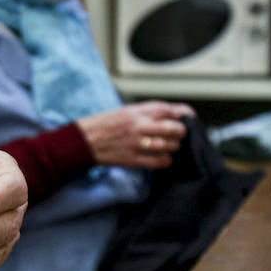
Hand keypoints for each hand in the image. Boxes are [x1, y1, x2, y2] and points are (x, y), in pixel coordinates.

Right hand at [76, 101, 194, 168]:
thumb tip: (172, 113)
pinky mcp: (133, 158)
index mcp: (137, 111)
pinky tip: (164, 157)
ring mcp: (137, 143)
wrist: (84, 140)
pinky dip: (165, 160)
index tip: (185, 118)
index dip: (181, 114)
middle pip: (173, 128)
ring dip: (173, 146)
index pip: (168, 110)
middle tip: (179, 133)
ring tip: (170, 145)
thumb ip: (148, 112)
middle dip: (180, 131)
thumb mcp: (126, 111)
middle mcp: (139, 126)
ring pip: (168, 145)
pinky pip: (158, 161)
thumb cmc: (104, 124)